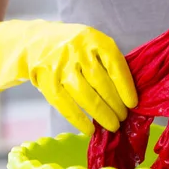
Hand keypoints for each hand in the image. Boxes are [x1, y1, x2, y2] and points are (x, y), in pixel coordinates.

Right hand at [0, 20, 137, 134]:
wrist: (36, 42)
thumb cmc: (74, 49)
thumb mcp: (92, 45)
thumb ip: (108, 63)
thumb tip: (128, 96)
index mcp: (94, 39)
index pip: (115, 64)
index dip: (126, 87)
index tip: (133, 103)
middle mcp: (77, 50)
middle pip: (101, 83)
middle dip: (115, 105)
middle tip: (123, 118)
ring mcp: (60, 66)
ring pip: (85, 95)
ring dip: (101, 114)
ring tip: (112, 125)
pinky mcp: (47, 80)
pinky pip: (64, 105)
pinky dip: (78, 120)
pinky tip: (89, 129)